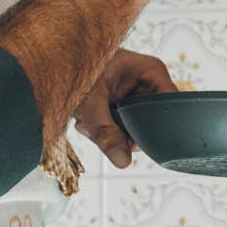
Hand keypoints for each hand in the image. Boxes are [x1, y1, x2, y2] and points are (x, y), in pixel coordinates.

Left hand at [73, 48, 178, 167]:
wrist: (56, 65)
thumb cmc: (75, 68)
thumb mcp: (91, 103)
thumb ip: (106, 132)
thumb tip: (123, 162)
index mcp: (152, 71)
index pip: (171, 106)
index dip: (157, 129)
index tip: (131, 140)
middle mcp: (149, 83)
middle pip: (152, 121)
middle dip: (124, 132)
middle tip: (98, 128)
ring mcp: (137, 93)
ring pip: (135, 127)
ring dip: (110, 132)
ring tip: (87, 122)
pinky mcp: (124, 103)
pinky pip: (123, 126)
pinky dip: (104, 128)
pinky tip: (87, 121)